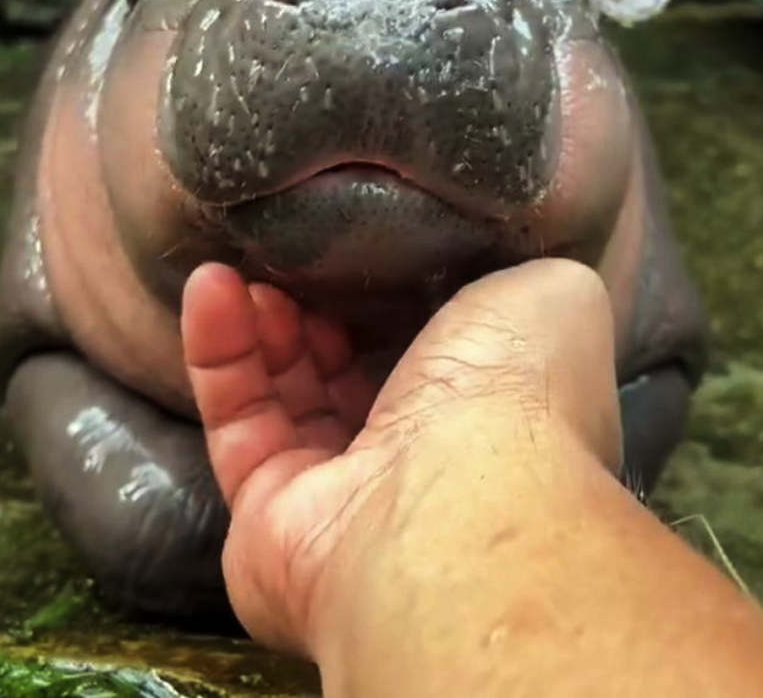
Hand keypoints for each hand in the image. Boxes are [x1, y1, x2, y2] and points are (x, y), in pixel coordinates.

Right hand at [182, 259, 621, 658]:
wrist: (454, 503)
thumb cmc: (516, 390)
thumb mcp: (552, 292)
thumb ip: (516, 273)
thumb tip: (482, 262)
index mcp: (492, 414)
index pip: (429, 350)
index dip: (383, 293)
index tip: (353, 243)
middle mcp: (420, 463)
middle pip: (347, 370)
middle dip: (314, 306)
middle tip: (291, 255)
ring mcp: (339, 496)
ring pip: (284, 395)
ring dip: (259, 322)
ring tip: (241, 267)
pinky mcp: (266, 519)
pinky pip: (235, 423)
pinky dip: (218, 352)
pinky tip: (211, 288)